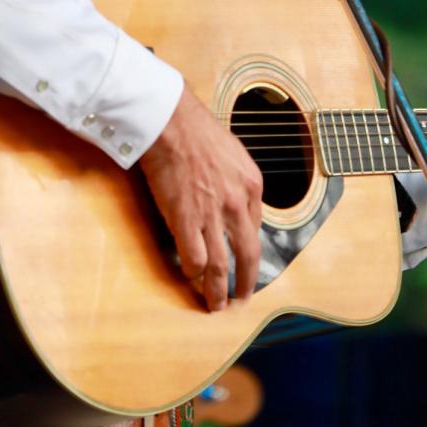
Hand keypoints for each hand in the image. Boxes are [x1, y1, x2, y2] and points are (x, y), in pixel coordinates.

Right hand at [139, 86, 262, 310]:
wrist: (171, 121)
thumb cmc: (195, 128)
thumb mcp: (232, 152)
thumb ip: (236, 179)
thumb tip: (233, 199)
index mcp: (253, 185)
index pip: (256, 227)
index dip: (247, 248)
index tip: (242, 260)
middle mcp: (238, 204)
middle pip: (247, 256)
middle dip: (245, 283)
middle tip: (240, 298)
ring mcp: (213, 215)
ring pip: (221, 266)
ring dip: (217, 291)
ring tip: (215, 305)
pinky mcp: (186, 220)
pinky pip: (195, 259)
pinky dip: (193, 272)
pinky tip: (190, 277)